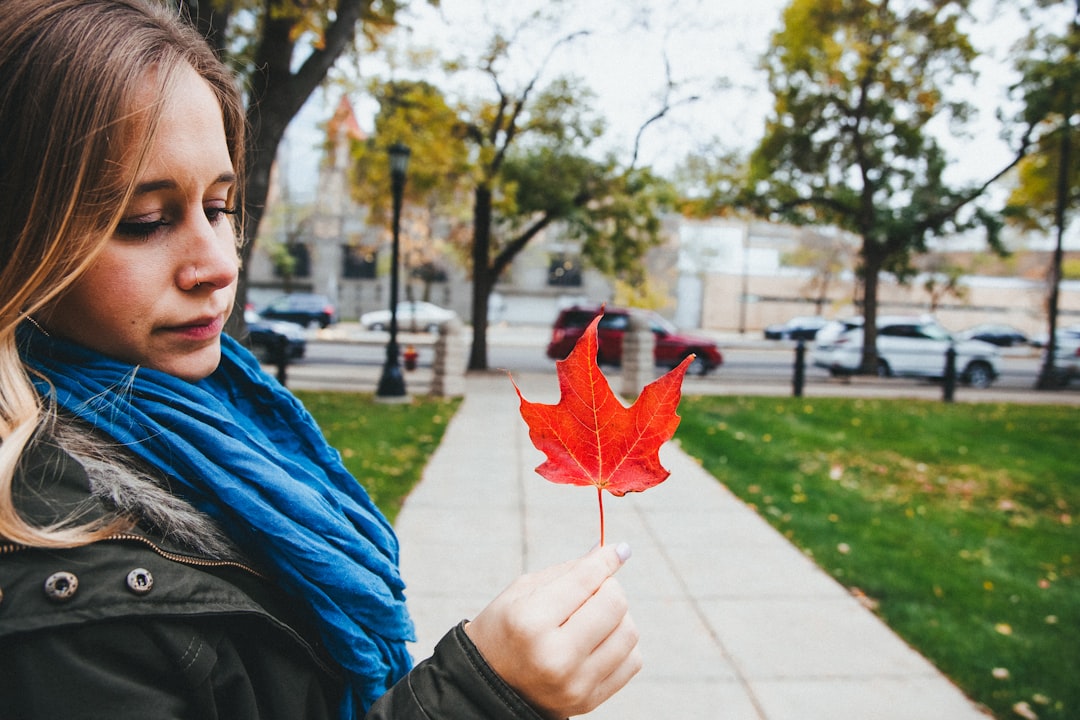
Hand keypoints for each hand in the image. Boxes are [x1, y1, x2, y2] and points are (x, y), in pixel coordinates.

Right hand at [464, 543, 641, 718]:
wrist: (488, 688)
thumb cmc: (505, 630)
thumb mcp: (523, 592)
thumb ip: (571, 571)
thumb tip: (616, 552)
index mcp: (530, 622)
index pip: (586, 580)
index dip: (606, 559)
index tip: (618, 550)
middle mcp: (554, 657)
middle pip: (615, 604)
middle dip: (609, 588)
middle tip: (594, 590)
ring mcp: (574, 684)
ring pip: (629, 632)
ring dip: (618, 617)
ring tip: (593, 618)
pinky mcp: (589, 702)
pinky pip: (632, 661)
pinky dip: (621, 644)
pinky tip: (598, 642)